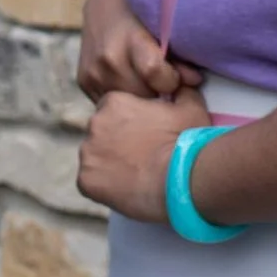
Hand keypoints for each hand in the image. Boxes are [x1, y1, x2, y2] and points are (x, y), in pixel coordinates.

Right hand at [77, 0, 202, 101]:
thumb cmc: (144, 6)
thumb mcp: (165, 22)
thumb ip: (179, 52)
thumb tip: (193, 80)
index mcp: (128, 38)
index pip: (153, 72)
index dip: (171, 78)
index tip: (176, 74)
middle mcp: (106, 58)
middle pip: (142, 95)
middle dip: (158, 94)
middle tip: (165, 83)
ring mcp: (92, 72)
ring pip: (127, 103)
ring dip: (141, 98)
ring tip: (149, 82)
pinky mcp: (84, 81)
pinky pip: (111, 102)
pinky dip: (125, 96)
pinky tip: (132, 82)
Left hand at [78, 88, 213, 223]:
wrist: (179, 179)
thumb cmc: (185, 141)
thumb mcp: (190, 107)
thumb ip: (181, 91)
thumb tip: (180, 86)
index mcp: (113, 102)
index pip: (114, 110)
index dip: (130, 123)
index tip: (145, 136)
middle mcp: (94, 124)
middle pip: (101, 133)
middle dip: (117, 143)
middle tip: (141, 157)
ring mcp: (88, 153)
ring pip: (95, 158)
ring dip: (109, 165)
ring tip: (135, 176)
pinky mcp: (86, 180)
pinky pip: (91, 182)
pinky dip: (104, 187)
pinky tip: (125, 190)